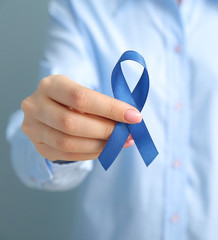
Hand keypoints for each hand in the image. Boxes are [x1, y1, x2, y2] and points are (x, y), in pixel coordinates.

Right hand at [21, 75, 141, 160]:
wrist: (51, 110)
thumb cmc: (75, 100)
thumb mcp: (86, 93)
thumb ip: (104, 104)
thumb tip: (131, 119)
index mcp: (51, 85)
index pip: (81, 98)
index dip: (110, 109)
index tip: (134, 116)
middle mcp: (35, 105)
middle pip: (72, 123)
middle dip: (105, 130)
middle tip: (128, 133)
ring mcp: (33, 128)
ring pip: (68, 143)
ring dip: (100, 145)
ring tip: (121, 142)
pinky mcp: (39, 146)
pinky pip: (68, 155)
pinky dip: (92, 153)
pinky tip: (107, 149)